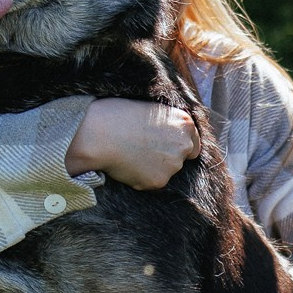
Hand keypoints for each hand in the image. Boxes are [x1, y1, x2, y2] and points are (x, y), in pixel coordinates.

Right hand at [66, 97, 196, 189]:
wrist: (99, 134)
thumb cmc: (117, 115)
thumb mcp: (150, 110)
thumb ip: (167, 125)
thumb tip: (167, 137)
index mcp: (185, 123)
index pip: (193, 144)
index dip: (178, 146)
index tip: (164, 147)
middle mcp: (184, 145)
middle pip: (181, 159)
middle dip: (166, 157)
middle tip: (143, 150)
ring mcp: (173, 165)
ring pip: (166, 172)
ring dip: (153, 167)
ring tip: (131, 155)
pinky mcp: (158, 181)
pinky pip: (151, 182)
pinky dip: (141, 177)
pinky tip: (127, 165)